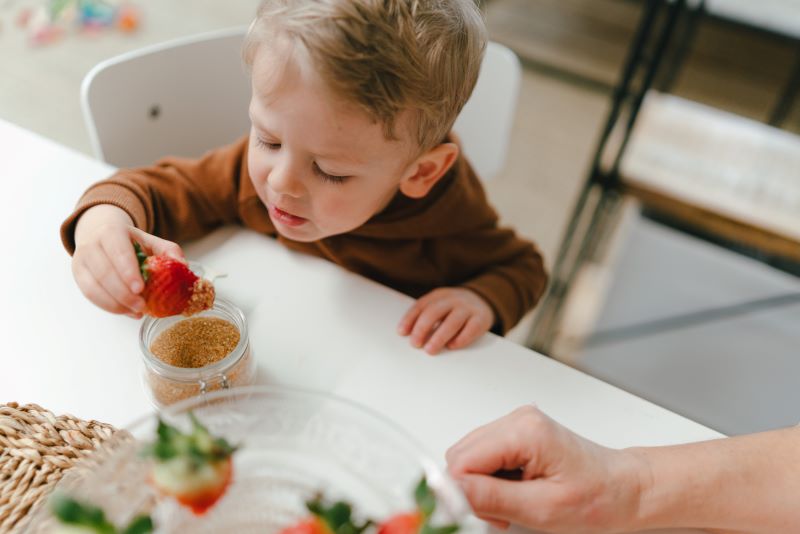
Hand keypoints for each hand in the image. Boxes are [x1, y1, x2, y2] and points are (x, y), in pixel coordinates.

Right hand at [72, 205, 183, 317]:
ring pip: (93, 286)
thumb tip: (183, 266)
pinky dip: (109, 306)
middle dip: (123, 293)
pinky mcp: (78, 275)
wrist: (101, 234)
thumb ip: (169, 251)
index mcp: (111, 231)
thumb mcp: (151, 241)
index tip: (140, 288)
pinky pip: (90, 295)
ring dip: (116, 304)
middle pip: (104, 272)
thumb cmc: (129, 241)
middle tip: (142, 305)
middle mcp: (91, 244)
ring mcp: (81, 260)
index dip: (127, 271)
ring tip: (137, 311)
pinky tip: (126, 311)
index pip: (118, 251)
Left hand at [397, 287, 493, 354]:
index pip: (422, 305)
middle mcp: (453, 299)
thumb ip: (426, 316)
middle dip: (422, 328)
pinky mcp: (482, 319)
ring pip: (452, 321)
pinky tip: (452, 346)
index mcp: (439, 295)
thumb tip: (408, 335)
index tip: (402, 333)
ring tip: (429, 350)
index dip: (410, 318)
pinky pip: (471, 329)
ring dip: (439, 337)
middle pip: (435, 312)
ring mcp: (468, 308)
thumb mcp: (440, 305)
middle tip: (415, 344)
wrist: (483, 300)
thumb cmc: (454, 308)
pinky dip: (461, 338)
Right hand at [446, 406, 645, 532]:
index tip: (477, 516)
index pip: (462, 460)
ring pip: (469, 457)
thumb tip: (449, 491)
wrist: (626, 490)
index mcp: (525, 431)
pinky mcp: (517, 433)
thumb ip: (491, 498)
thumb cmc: (599, 499)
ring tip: (514, 504)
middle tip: (501, 514)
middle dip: (471, 490)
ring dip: (481, 487)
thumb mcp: (542, 509)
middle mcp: (518, 419)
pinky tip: (515, 492)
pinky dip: (491, 480)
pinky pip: (484, 456)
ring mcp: (517, 423)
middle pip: (461, 456)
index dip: (462, 493)